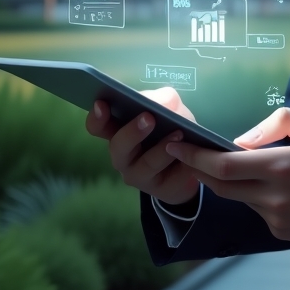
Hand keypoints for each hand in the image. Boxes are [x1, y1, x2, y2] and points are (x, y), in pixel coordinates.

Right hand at [85, 86, 200, 205]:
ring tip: (178, 133)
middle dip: (132, 132)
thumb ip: (164, 99)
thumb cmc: (172, 128)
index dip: (97, 117)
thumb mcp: (171, 108)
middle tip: (149, 118)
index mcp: (119, 131)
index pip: (98, 127)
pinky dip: (182, 163)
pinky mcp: (160, 189)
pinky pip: (170, 177)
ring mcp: (138, 175)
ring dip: (162, 149)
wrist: (193, 162)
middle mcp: (123, 155)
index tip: (101, 104)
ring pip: (146, 164)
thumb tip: (162, 103)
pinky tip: (190, 156)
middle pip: (118, 146)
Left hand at [164, 108, 289, 242]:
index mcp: (282, 166)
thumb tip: (243, 138)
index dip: (195, 156)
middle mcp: (274, 195)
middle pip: (221, 185)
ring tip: (228, 162)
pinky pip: (256, 209)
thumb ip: (281, 122)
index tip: (177, 145)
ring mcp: (276, 218)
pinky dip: (253, 194)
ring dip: (229, 181)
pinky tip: (269, 183)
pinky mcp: (281, 232)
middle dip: (198, 169)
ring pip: (238, 197)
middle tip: (183, 152)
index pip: (224, 165)